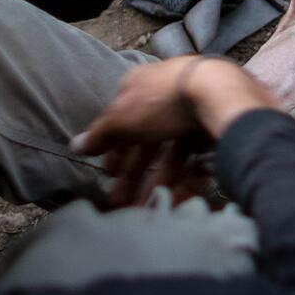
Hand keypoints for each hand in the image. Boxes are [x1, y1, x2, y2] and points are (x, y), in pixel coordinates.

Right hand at [71, 57, 282, 205]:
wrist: (221, 94)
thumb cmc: (163, 100)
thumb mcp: (122, 118)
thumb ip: (99, 134)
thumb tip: (74, 146)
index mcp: (140, 86)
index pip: (120, 120)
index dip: (113, 149)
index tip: (109, 174)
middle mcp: (165, 96)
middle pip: (145, 141)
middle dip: (133, 174)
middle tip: (123, 202)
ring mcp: (192, 112)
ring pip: (170, 153)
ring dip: (156, 183)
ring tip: (148, 208)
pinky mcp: (214, 128)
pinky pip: (195, 157)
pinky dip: (184, 178)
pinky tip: (176, 198)